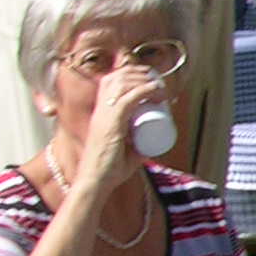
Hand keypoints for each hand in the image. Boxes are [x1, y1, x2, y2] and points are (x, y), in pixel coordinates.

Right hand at [72, 65, 165, 197]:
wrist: (95, 182)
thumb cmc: (108, 170)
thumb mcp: (127, 153)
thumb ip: (137, 148)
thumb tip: (152, 144)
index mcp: (101, 113)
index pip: (111, 82)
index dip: (129, 73)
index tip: (150, 79)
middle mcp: (100, 111)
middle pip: (118, 78)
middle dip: (139, 73)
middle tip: (158, 80)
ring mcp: (104, 117)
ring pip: (123, 85)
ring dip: (143, 79)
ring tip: (160, 85)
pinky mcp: (111, 125)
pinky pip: (127, 100)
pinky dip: (143, 91)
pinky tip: (156, 90)